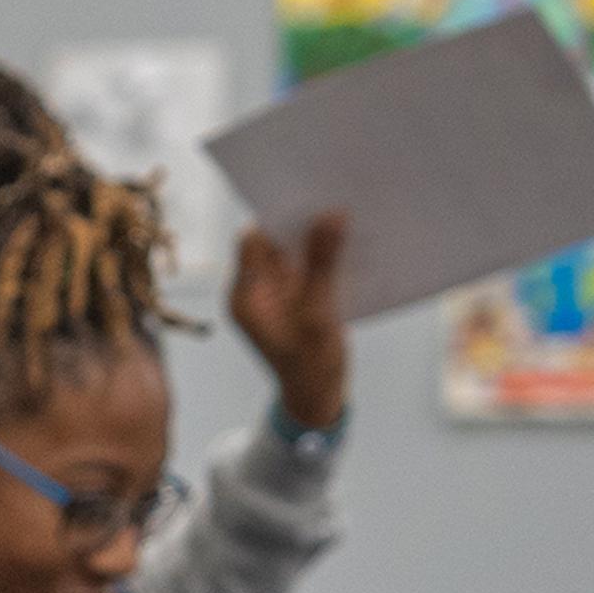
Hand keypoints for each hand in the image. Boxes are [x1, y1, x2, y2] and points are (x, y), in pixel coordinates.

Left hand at [231, 215, 350, 432]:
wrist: (318, 399)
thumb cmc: (312, 366)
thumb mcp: (319, 314)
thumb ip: (323, 263)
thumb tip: (332, 214)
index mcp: (244, 295)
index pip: (252, 240)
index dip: (277, 215)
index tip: (307, 193)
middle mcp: (253, 290)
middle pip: (272, 241)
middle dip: (300, 222)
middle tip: (332, 196)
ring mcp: (273, 293)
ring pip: (292, 250)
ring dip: (315, 236)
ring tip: (346, 215)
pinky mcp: (294, 297)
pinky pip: (306, 265)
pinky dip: (323, 255)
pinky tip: (349, 243)